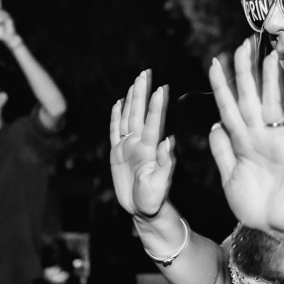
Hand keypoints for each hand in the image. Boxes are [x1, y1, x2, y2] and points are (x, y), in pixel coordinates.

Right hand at [110, 70, 173, 221]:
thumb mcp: (160, 185)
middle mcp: (139, 144)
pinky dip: (115, 117)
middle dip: (142, 93)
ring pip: (128, 118)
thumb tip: (168, 141)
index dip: (156, 106)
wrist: (144, 211)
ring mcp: (128, 147)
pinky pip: (115, 132)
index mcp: (150, 149)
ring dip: (132, 99)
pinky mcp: (117, 154)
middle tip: (146, 73)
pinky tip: (118, 103)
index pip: (153, 123)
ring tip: (136, 81)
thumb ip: (165, 163)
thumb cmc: (155, 200)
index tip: (161, 88)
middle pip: (139, 114)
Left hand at [208, 39, 283, 235]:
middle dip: (245, 72)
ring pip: (273, 104)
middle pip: (249, 98)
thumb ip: (222, 152)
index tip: (213, 63)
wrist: (278, 225)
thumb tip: (214, 125)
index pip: (228, 108)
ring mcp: (279, 140)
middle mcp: (259, 136)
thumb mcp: (229, 178)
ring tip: (269, 55)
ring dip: (271, 80)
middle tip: (241, 45)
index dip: (221, 87)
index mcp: (241, 143)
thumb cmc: (254, 204)